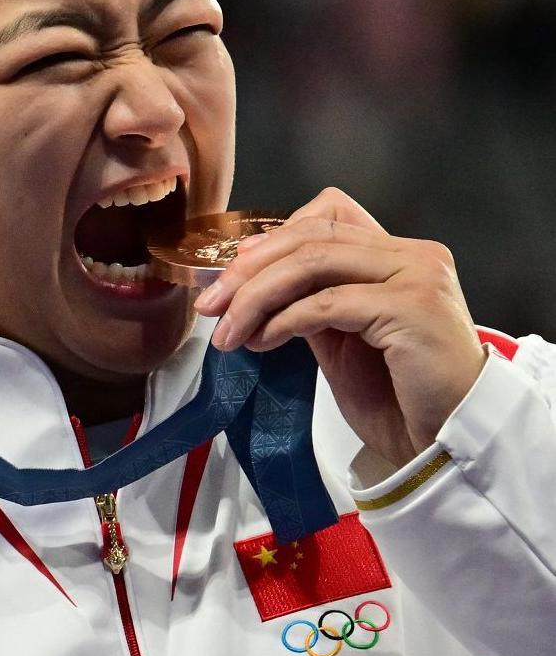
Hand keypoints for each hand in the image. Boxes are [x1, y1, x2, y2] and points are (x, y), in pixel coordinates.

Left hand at [197, 188, 485, 478]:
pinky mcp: (411, 307)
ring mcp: (417, 276)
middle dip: (249, 269)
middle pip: (313, 235)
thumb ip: (314, 302)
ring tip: (228, 332)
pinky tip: (261, 342)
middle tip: (211, 305)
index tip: (232, 271)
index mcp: (402, 255)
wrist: (444, 440)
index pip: (329, 216)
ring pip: (312, 262)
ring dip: (255, 297)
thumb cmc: (399, 396)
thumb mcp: (343, 338)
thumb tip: (258, 284)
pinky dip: (282, 320)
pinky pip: (326, 303)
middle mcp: (415, 255)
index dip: (273, 237)